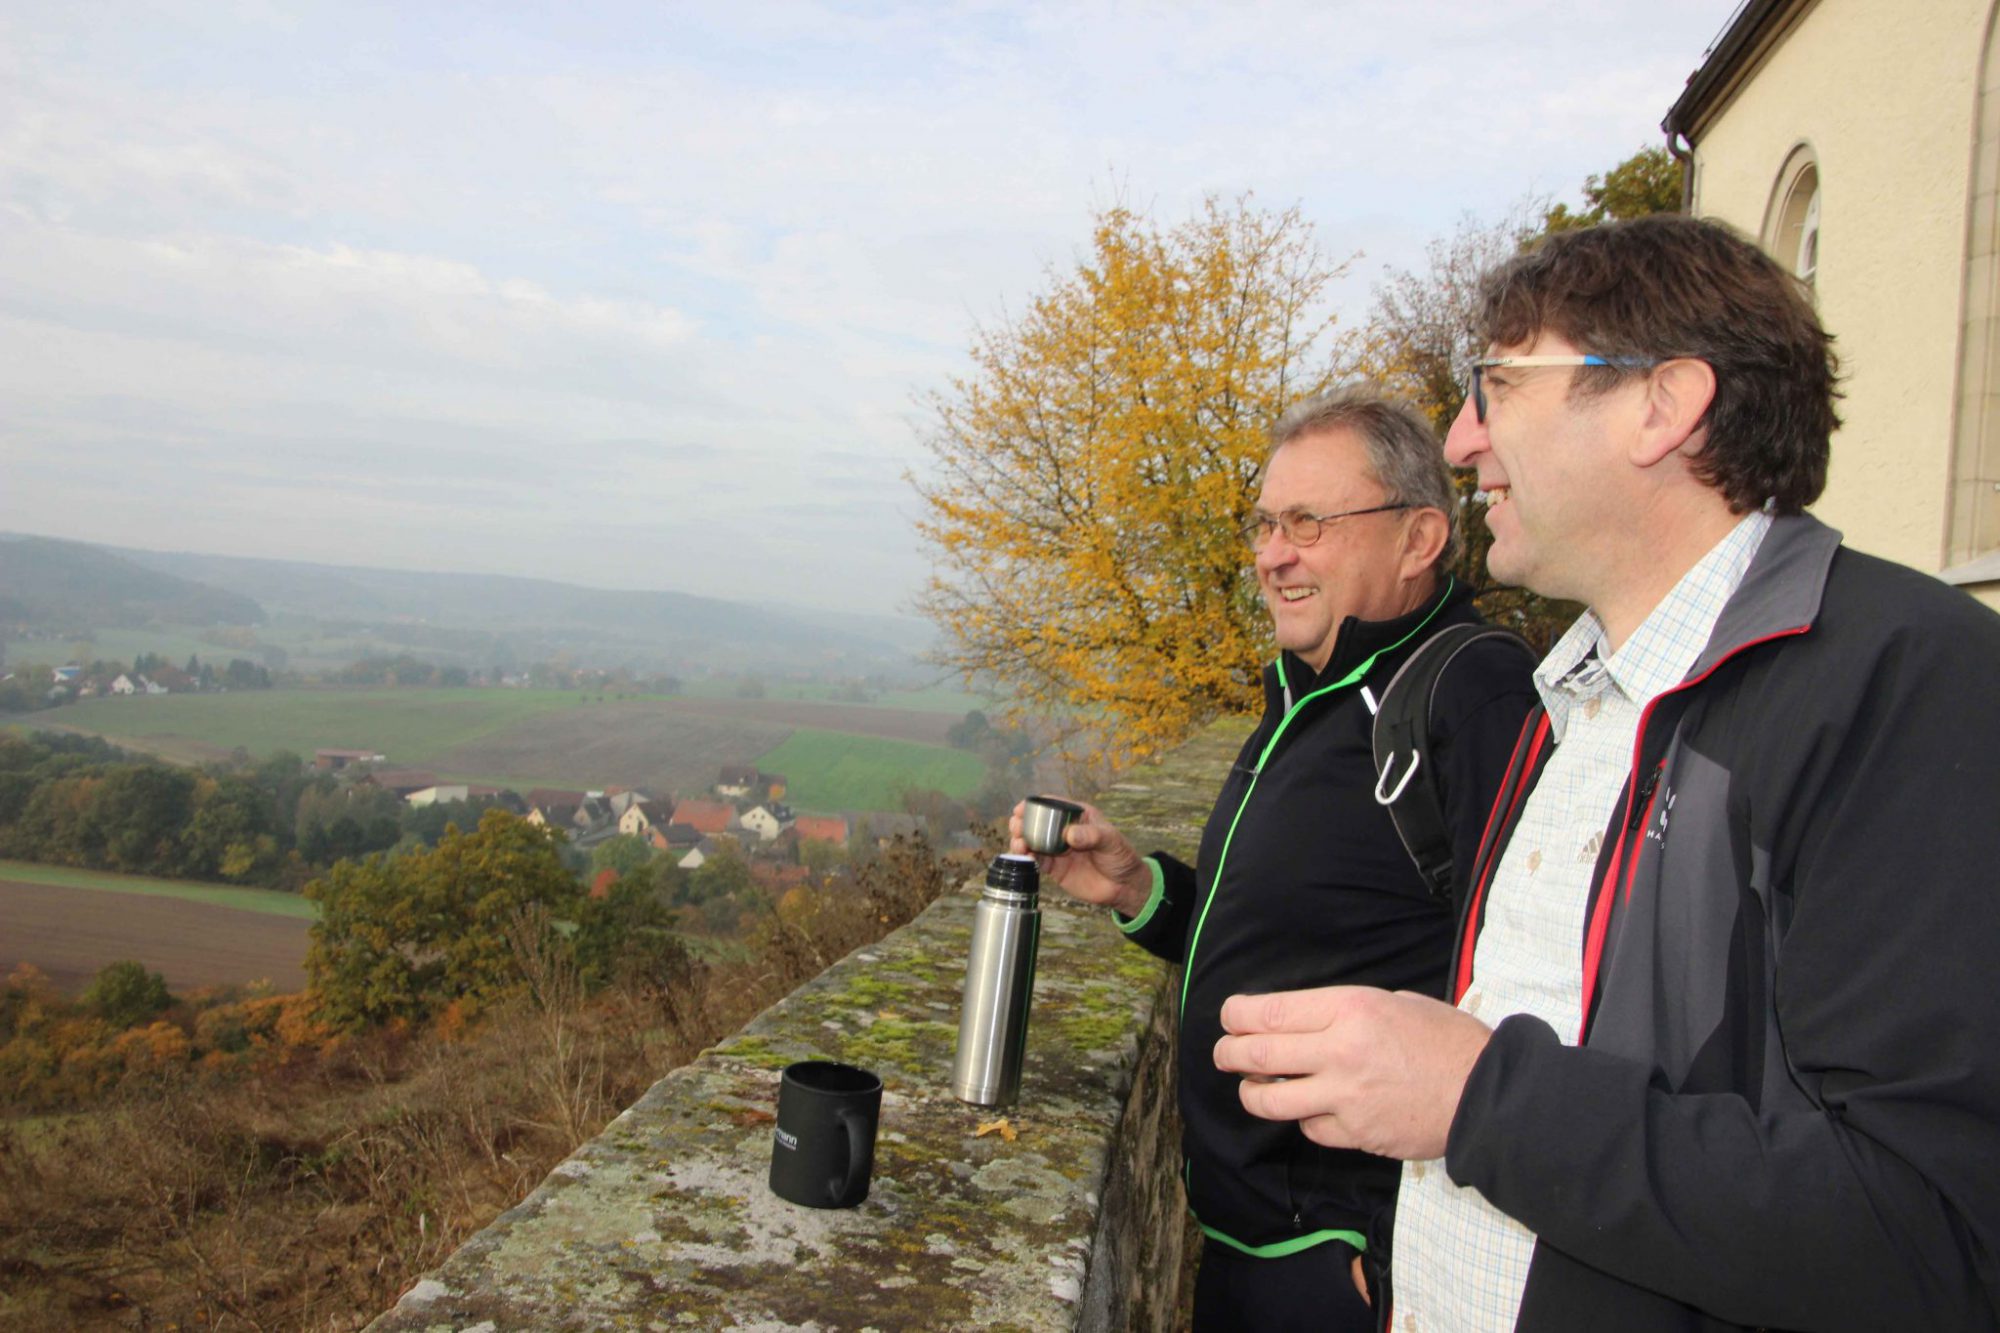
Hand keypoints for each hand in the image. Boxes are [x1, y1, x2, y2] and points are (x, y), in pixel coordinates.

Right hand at [1007, 798, 1151, 918]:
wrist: (1124, 886)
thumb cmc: (1121, 856)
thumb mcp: (1111, 840)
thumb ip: (1091, 836)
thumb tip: (1070, 834)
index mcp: (1077, 816)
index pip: (1052, 805)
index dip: (1034, 805)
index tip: (1021, 809)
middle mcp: (1063, 831)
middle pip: (1036, 823)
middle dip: (1022, 823)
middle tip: (1017, 827)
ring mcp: (1057, 850)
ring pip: (1032, 842)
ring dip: (1021, 841)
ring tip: (1019, 844)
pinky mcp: (1055, 868)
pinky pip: (1036, 861)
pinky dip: (1027, 859)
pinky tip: (1024, 858)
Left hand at [1213, 985, 1491, 1160]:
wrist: (1485, 1094)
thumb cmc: (1446, 1039)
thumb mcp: (1396, 1002)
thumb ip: (1347, 1012)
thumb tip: (1305, 1020)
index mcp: (1349, 1010)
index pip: (1270, 1013)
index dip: (1236, 1015)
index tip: (1228, 1016)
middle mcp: (1339, 1052)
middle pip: (1258, 1055)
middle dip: (1229, 1053)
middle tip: (1224, 1053)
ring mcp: (1344, 1098)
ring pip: (1271, 1100)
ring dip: (1252, 1093)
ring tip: (1252, 1087)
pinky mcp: (1354, 1134)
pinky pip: (1309, 1128)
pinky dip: (1304, 1119)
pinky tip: (1312, 1110)